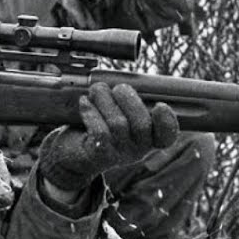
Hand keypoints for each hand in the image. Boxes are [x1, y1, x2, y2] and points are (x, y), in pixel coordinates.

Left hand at [38, 82, 178, 191]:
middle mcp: (137, 149)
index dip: (168, 120)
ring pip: (118, 123)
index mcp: (148, 138)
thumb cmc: (99, 127)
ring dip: (104, 100)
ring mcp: (119, 154)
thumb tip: (123, 84)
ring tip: (95, 90)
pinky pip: (100, 131)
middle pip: (142, 124)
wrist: (70, 153)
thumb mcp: (118, 115)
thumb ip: (127, 102)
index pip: (167, 135)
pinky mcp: (100, 155)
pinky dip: (91, 112)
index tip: (160, 105)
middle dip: (128, 98)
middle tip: (118, 88)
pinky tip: (84, 102)